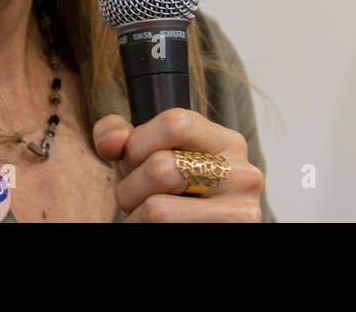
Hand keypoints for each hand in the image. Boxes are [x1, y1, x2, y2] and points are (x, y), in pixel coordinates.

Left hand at [92, 107, 263, 221]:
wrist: (196, 229)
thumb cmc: (168, 196)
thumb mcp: (147, 157)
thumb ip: (119, 134)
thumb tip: (112, 142)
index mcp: (227, 143)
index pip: (175, 123)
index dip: (138, 144)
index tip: (132, 163)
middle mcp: (243, 174)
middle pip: (162, 168)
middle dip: (129, 188)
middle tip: (132, 200)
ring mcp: (241, 212)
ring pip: (158, 210)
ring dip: (135, 217)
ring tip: (143, 218)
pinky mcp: (235, 233)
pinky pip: (164, 231)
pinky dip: (145, 231)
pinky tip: (158, 229)